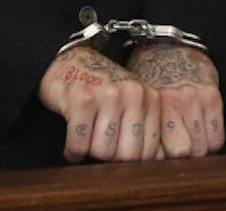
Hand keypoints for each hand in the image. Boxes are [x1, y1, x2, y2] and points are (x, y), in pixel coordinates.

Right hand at [38, 46, 160, 162]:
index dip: (131, 161)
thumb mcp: (134, 104)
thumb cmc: (104, 91)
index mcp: (151, 98)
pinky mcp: (81, 98)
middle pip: (127, 155)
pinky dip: (72, 149)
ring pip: (102, 151)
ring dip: (90, 151)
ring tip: (88, 136)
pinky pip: (79, 144)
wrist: (71, 61)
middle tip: (101, 143)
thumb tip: (154, 166)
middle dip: (110, 157)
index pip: (150, 152)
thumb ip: (147, 132)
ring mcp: (108, 94)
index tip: (119, 150)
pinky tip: (74, 137)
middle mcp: (133, 93)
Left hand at [127, 41, 224, 158]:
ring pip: (201, 148)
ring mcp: (194, 99)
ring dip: (196, 148)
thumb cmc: (151, 81)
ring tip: (188, 135)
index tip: (156, 154)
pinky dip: (211, 141)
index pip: (155, 150)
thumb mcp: (140, 102)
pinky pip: (217, 140)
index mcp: (150, 103)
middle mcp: (172, 100)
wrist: (173, 48)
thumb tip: (144, 161)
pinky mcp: (212, 97)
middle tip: (173, 146)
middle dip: (178, 156)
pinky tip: (201, 129)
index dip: (157, 157)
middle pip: (181, 151)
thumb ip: (143, 128)